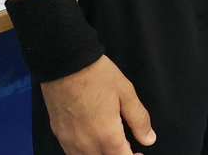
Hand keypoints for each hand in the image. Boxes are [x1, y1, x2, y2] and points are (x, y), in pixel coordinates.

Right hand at [40, 56, 154, 154]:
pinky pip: (73, 153)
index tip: (140, 153)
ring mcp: (69, 141)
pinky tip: (93, 139)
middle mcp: (86, 144)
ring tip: (111, 143)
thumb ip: (139, 119)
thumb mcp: (126, 93)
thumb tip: (148, 137)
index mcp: (106, 135)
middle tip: (127, 146)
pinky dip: (86, 151)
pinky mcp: (59, 134)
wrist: (65, 63)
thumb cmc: (95, 75)